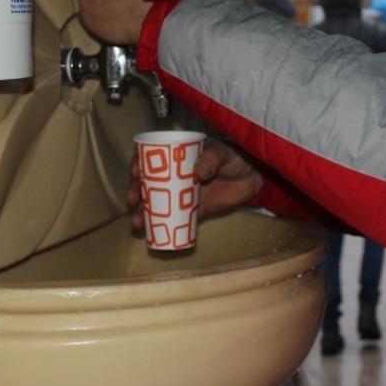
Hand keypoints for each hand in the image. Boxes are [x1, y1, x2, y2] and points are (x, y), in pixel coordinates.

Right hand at [127, 138, 263, 231]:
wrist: (252, 177)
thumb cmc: (234, 157)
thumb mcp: (222, 152)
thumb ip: (211, 158)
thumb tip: (197, 171)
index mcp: (177, 155)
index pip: (152, 158)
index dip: (138, 163)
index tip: (135, 170)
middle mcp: (174, 175)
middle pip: (147, 182)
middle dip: (135, 190)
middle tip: (132, 199)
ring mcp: (181, 194)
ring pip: (156, 202)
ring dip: (143, 212)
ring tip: (137, 222)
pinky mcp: (191, 211)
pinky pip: (173, 219)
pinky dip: (162, 226)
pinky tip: (151, 233)